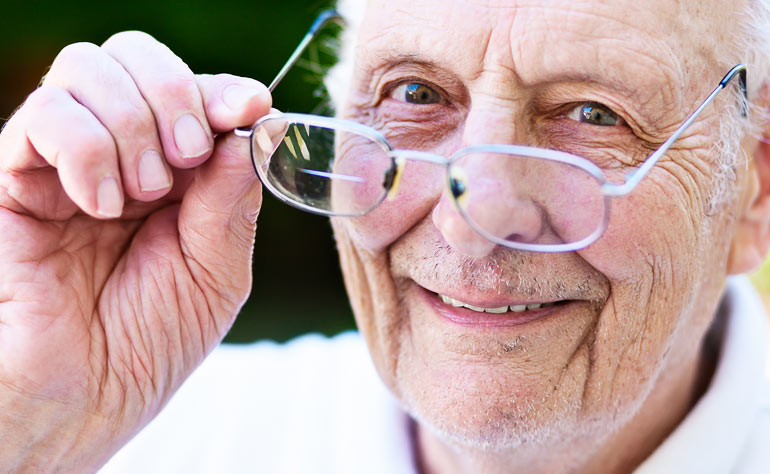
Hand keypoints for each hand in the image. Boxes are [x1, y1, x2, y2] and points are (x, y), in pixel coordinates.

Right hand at [0, 31, 271, 471]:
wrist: (78, 400)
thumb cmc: (149, 344)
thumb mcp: (215, 274)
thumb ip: (232, 200)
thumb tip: (255, 125)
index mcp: (178, 177)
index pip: (196, 94)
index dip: (224, 90)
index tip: (249, 104)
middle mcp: (123, 157)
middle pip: (137, 57)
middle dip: (175, 95)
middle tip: (186, 158)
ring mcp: (68, 162)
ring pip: (89, 69)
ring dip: (131, 123)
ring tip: (141, 195)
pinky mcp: (16, 177)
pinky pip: (46, 114)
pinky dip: (86, 147)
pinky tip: (99, 203)